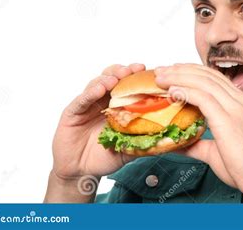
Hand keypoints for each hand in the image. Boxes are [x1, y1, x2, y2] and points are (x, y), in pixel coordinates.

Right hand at [49, 64, 144, 183]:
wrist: (81, 171)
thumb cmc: (105, 157)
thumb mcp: (130, 149)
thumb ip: (145, 142)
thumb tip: (169, 140)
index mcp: (118, 105)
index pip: (127, 85)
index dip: (137, 77)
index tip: (148, 71)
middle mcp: (103, 101)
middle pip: (113, 78)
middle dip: (124, 71)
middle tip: (133, 70)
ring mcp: (87, 105)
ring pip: (96, 84)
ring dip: (108, 79)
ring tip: (116, 79)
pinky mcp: (72, 113)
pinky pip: (81, 100)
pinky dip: (90, 93)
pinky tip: (99, 90)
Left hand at [154, 63, 242, 201]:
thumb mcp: (216, 151)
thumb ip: (197, 143)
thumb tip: (179, 144)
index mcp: (239, 103)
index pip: (212, 78)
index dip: (190, 72)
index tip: (171, 73)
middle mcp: (238, 100)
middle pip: (206, 74)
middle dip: (180, 70)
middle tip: (160, 71)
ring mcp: (235, 108)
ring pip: (203, 82)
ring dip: (179, 76)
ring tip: (160, 77)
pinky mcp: (228, 119)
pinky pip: (203, 97)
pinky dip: (186, 91)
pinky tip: (172, 90)